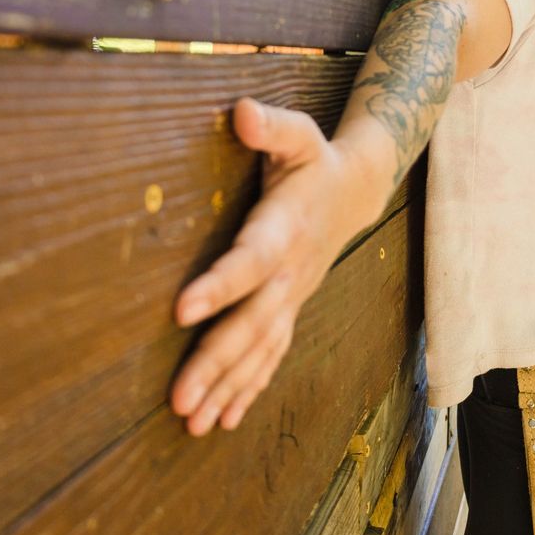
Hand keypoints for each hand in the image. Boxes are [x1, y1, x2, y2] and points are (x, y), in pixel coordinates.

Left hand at [169, 96, 367, 435]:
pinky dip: (248, 389)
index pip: (251, 261)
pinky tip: (222, 420)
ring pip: (260, 350)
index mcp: (285, 228)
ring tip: (191, 422)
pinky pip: (270, 356)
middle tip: (179, 398)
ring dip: (226, 387)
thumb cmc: (312, 159)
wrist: (356, 190)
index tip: (181, 310)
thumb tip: (241, 112)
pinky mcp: (289, 308)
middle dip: (215, 363)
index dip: (220, 285)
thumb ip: (270, 125)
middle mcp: (290, 272)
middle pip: (252, 323)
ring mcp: (292, 296)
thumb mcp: (298, 132)